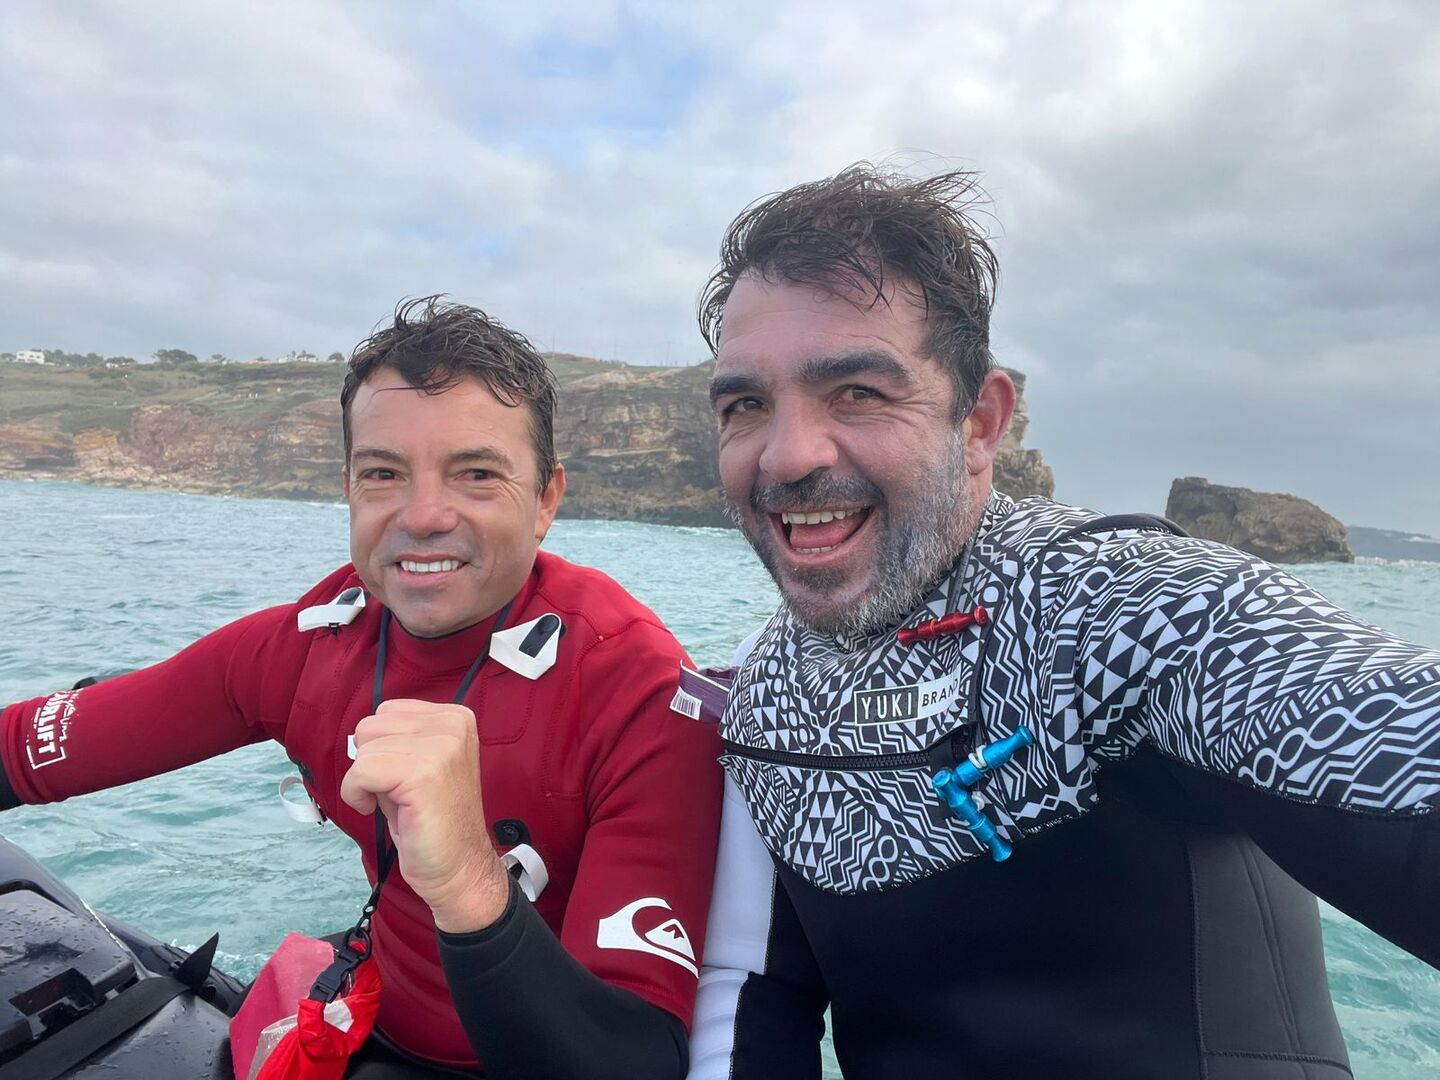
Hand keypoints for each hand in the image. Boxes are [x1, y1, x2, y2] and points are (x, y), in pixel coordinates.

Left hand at [339, 699, 511, 932]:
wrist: (460, 867)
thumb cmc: (433, 821)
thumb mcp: (420, 764)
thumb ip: (397, 741)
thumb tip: (356, 739)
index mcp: (455, 718)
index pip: (387, 712)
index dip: (382, 749)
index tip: (404, 778)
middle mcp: (453, 725)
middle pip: (371, 726)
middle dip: (372, 761)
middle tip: (399, 792)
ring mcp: (441, 747)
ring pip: (364, 747)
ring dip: (365, 779)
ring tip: (395, 801)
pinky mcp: (423, 773)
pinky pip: (361, 771)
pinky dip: (356, 794)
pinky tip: (377, 810)